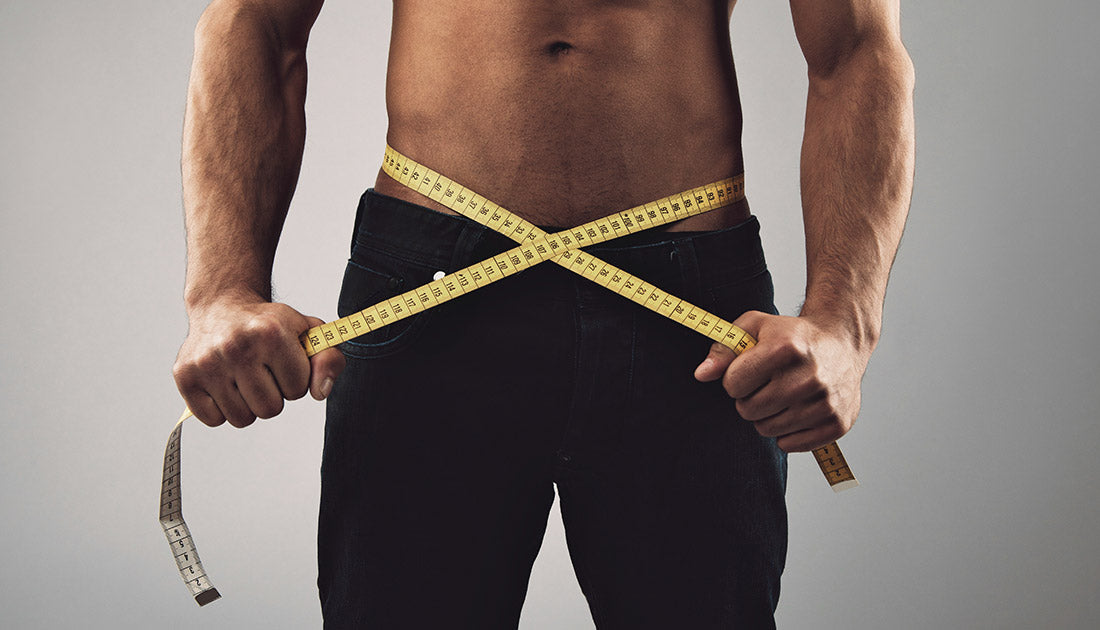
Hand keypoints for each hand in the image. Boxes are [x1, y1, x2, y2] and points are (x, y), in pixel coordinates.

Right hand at [173, 293, 345, 427]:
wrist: (222, 306)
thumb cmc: (270, 325)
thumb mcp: (308, 333)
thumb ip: (328, 360)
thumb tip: (321, 392)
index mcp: (271, 332)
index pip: (298, 389)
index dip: (296, 379)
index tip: (285, 361)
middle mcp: (236, 346)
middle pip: (270, 409)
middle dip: (274, 395)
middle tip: (264, 372)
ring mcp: (207, 362)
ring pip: (242, 418)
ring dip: (249, 404)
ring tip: (245, 377)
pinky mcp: (184, 376)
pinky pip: (213, 420)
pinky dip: (222, 409)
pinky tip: (224, 383)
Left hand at [693, 311, 870, 451]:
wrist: (842, 342)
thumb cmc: (792, 336)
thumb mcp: (754, 327)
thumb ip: (723, 349)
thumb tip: (702, 374)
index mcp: (786, 348)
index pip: (733, 384)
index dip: (735, 378)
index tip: (749, 370)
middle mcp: (809, 377)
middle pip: (748, 410)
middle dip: (748, 399)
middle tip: (765, 384)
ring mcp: (826, 402)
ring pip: (767, 429)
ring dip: (766, 416)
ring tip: (782, 395)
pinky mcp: (837, 424)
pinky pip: (790, 445)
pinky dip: (786, 432)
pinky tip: (797, 409)